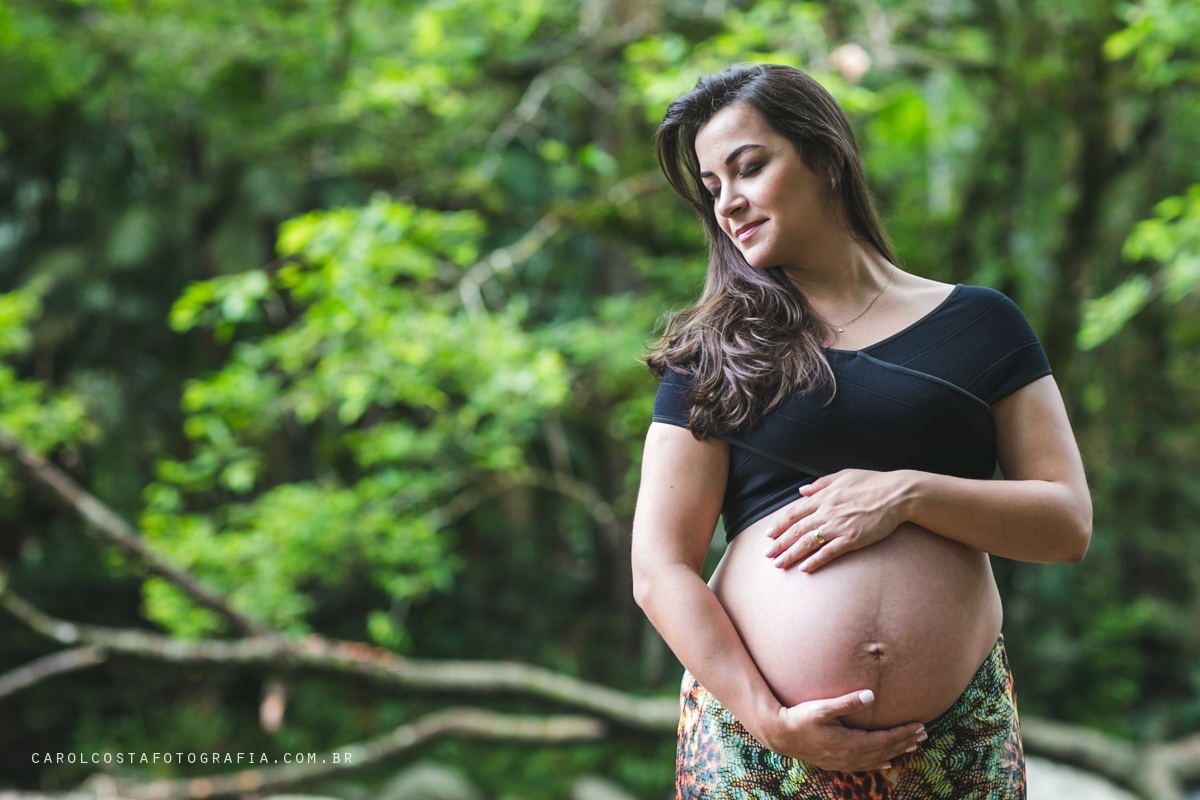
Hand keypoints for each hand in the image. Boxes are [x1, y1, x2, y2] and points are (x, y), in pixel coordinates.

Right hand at [758, 688, 926, 771]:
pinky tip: (886, 763)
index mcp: (850, 743)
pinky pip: (864, 766)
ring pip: (877, 759)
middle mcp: (850, 756)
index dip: (903, 733)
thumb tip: (871, 695)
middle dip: (905, 742)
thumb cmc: (800, 717)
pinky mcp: (837, 763)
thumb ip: (847, 702)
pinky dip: (879, 763)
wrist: (780, 735)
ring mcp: (844, 762)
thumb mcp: (823, 707)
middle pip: (885, 750)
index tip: (920, 725)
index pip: (885, 739)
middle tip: (924, 734)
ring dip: (896, 752)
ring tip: (913, 746)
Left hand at [763, 468, 913, 572]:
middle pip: (796, 530)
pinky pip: (829, 552)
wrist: (897, 494)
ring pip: (808, 542)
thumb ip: (820, 484)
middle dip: (779, 544)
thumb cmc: (872, 482)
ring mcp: (838, 526)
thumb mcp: (843, 476)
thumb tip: (801, 490)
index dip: (779, 525)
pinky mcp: (852, 538)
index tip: (768, 535)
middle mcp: (826, 511)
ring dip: (791, 555)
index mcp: (823, 496)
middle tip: (767, 555)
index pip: (793, 512)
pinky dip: (815, 561)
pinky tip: (805, 569)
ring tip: (779, 565)